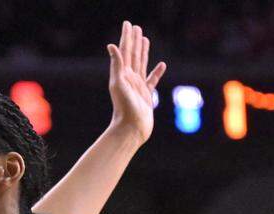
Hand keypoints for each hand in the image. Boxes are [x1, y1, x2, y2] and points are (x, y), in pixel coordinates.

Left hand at [106, 20, 166, 144]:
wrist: (131, 129)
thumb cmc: (125, 109)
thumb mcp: (119, 84)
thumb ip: (117, 65)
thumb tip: (112, 45)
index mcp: (122, 74)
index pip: (125, 51)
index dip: (127, 37)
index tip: (128, 24)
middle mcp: (129, 78)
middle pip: (132, 54)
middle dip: (134, 40)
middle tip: (136, 27)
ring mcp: (138, 86)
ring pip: (141, 64)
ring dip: (143, 51)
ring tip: (145, 39)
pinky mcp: (146, 95)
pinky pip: (152, 80)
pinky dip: (157, 72)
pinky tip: (162, 64)